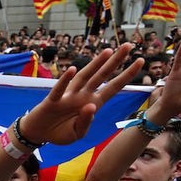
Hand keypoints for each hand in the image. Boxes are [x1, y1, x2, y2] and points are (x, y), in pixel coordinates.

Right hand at [19, 43, 143, 145]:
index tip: (140, 61)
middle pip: (101, 75)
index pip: (113, 87)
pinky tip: (73, 70)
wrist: (39, 134)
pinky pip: (60, 90)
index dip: (126, 75)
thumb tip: (91, 106)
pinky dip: (65, 80)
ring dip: (95, 64)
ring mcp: (68, 96)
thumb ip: (86, 122)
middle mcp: (82, 95)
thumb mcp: (77, 134)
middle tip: (128, 46)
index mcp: (93, 103)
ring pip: (84, 77)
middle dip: (115, 61)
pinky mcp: (53, 101)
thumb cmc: (60, 132)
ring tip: (108, 51)